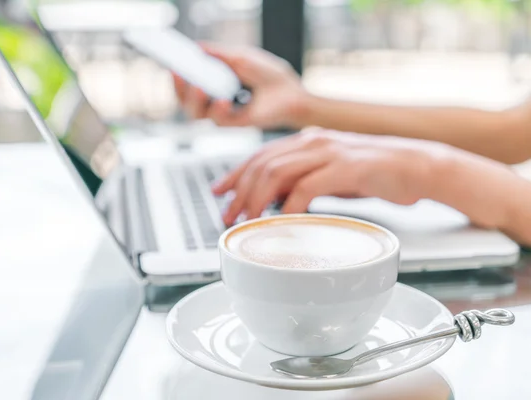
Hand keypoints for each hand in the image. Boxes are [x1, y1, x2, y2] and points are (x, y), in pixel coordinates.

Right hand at [173, 45, 307, 129]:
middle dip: (179, 88)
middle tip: (179, 74)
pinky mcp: (234, 124)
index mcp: (211, 83)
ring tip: (200, 88)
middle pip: (185, 100)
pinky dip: (220, 109)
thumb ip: (220, 54)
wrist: (292, 93)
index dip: (176, 75)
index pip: (186, 83)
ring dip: (194, 100)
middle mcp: (211, 101)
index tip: (170, 64)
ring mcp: (221, 113)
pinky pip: (218, 120)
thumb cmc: (269, 76)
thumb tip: (197, 47)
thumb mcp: (242, 57)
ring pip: (195, 113)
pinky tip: (225, 100)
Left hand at [213, 129, 447, 225]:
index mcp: (308, 141)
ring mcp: (329, 152)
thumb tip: (274, 200)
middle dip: (239, 192)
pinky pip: (307, 187)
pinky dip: (289, 206)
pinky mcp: (346, 167)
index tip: (220, 192)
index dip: (235, 175)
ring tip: (247, 221)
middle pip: (262, 164)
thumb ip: (303, 182)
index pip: (260, 156)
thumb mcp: (331, 175)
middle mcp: (313, 142)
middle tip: (228, 216)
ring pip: (277, 173)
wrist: (418, 165)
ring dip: (256, 200)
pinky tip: (283, 221)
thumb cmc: (376, 173)